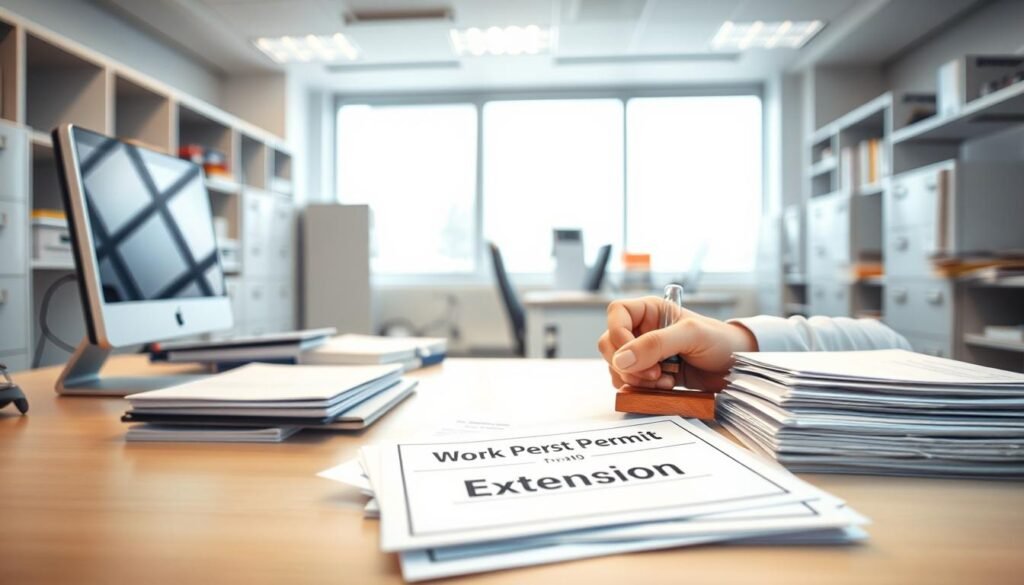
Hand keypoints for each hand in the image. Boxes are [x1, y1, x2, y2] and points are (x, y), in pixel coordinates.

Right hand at [597, 296, 757, 391]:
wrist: (738, 370)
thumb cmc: (721, 342)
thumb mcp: (691, 335)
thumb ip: (655, 344)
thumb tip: (622, 359)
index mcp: (650, 311)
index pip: (616, 314)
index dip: (618, 334)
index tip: (632, 354)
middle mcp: (643, 331)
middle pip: (610, 344)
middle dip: (627, 364)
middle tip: (654, 373)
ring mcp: (645, 355)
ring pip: (617, 367)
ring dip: (637, 379)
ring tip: (665, 381)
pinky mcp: (650, 375)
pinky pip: (630, 384)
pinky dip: (643, 390)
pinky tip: (666, 387)